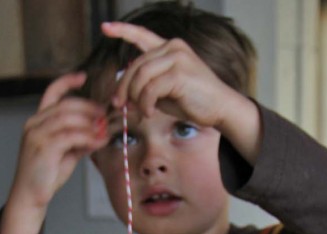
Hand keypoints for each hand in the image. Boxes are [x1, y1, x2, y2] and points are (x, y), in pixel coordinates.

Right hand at [0, 72, 107, 233]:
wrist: (30, 197)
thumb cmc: (46, 176)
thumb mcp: (67, 154)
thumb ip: (81, 140)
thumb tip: (101, 131)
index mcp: (38, 121)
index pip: (51, 93)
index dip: (66, 82)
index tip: (83, 76)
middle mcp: (34, 123)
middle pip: (66, 105)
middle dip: (90, 108)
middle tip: (107, 115)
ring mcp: (36, 134)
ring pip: (69, 118)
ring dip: (90, 123)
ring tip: (105, 129)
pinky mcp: (43, 147)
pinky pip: (70, 135)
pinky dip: (87, 137)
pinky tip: (98, 140)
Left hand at [102, 21, 234, 128]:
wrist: (220, 107)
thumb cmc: (193, 101)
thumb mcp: (165, 91)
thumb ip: (147, 86)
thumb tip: (124, 95)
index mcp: (169, 48)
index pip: (142, 35)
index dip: (122, 31)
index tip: (105, 28)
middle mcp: (173, 47)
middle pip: (136, 65)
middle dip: (124, 87)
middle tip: (120, 105)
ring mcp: (177, 58)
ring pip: (141, 77)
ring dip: (136, 98)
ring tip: (142, 112)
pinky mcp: (179, 73)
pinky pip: (150, 89)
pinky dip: (146, 104)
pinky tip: (150, 112)